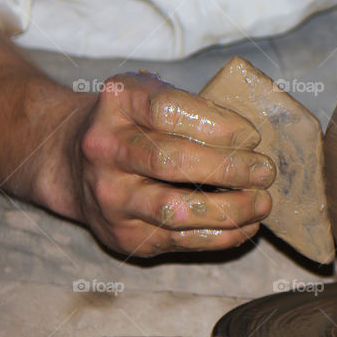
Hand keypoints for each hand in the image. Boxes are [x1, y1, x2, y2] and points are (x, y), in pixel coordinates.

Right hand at [61, 73, 275, 256]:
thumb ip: (195, 109)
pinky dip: (223, 235)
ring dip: (231, 208)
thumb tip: (252, 142)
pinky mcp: (122, 235)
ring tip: (263, 201)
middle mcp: (106, 149)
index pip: (167, 110)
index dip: (217, 124)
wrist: (72, 162)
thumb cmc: (134, 125)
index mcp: (118, 103)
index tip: (251, 135)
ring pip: (176, 209)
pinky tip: (247, 224)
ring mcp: (110, 196)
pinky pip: (180, 240)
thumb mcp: (152, 96)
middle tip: (264, 170)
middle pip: (172, 161)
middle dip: (229, 168)